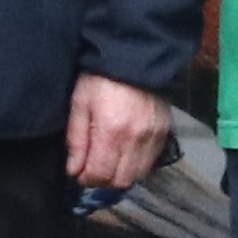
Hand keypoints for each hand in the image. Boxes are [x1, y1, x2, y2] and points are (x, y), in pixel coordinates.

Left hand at [64, 72, 172, 197]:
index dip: (85, 179)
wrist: (134, 56)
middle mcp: (135, 139)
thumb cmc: (101, 78)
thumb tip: (73, 170)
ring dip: (121, 174)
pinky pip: (151, 162)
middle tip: (93, 169)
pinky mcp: (164, 132)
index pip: (99, 174)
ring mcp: (153, 137)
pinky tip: (126, 153)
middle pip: (120, 180)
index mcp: (110, 131)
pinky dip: (137, 164)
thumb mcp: (80, 103)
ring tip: (110, 162)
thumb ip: (76, 140)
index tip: (79, 173)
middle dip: (103, 180)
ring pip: (138, 175)